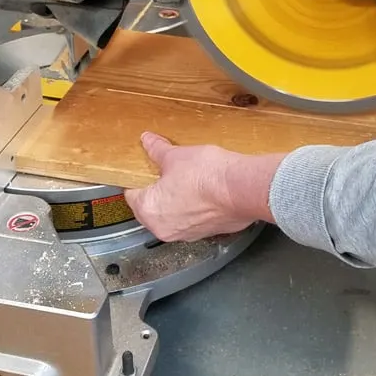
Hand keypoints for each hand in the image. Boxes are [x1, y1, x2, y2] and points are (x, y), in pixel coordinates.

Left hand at [124, 132, 284, 241]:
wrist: (242, 188)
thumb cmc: (208, 176)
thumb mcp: (175, 155)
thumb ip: (157, 150)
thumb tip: (148, 142)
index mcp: (149, 211)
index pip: (132, 194)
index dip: (138, 179)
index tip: (145, 170)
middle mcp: (165, 228)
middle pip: (152, 208)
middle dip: (158, 191)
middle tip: (166, 172)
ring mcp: (188, 234)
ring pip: (174, 215)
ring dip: (177, 201)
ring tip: (188, 180)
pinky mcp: (208, 233)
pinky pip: (195, 219)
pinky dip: (196, 208)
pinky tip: (204, 191)